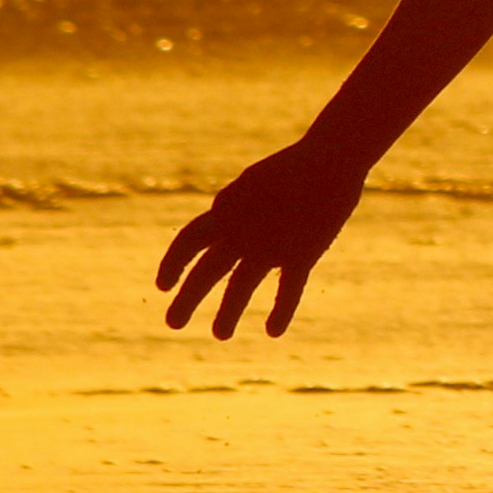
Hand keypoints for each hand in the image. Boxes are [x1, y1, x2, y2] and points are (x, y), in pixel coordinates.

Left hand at [156, 141, 366, 338]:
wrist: (330, 157)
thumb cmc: (293, 169)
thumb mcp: (252, 182)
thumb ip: (232, 202)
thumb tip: (217, 213)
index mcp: (228, 209)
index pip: (188, 240)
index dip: (173, 264)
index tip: (162, 286)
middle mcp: (242, 229)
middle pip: (206, 270)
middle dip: (186, 299)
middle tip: (172, 323)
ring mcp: (271, 242)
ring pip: (240, 286)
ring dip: (227, 313)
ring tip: (219, 334)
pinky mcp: (302, 252)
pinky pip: (288, 288)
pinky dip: (281, 311)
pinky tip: (273, 331)